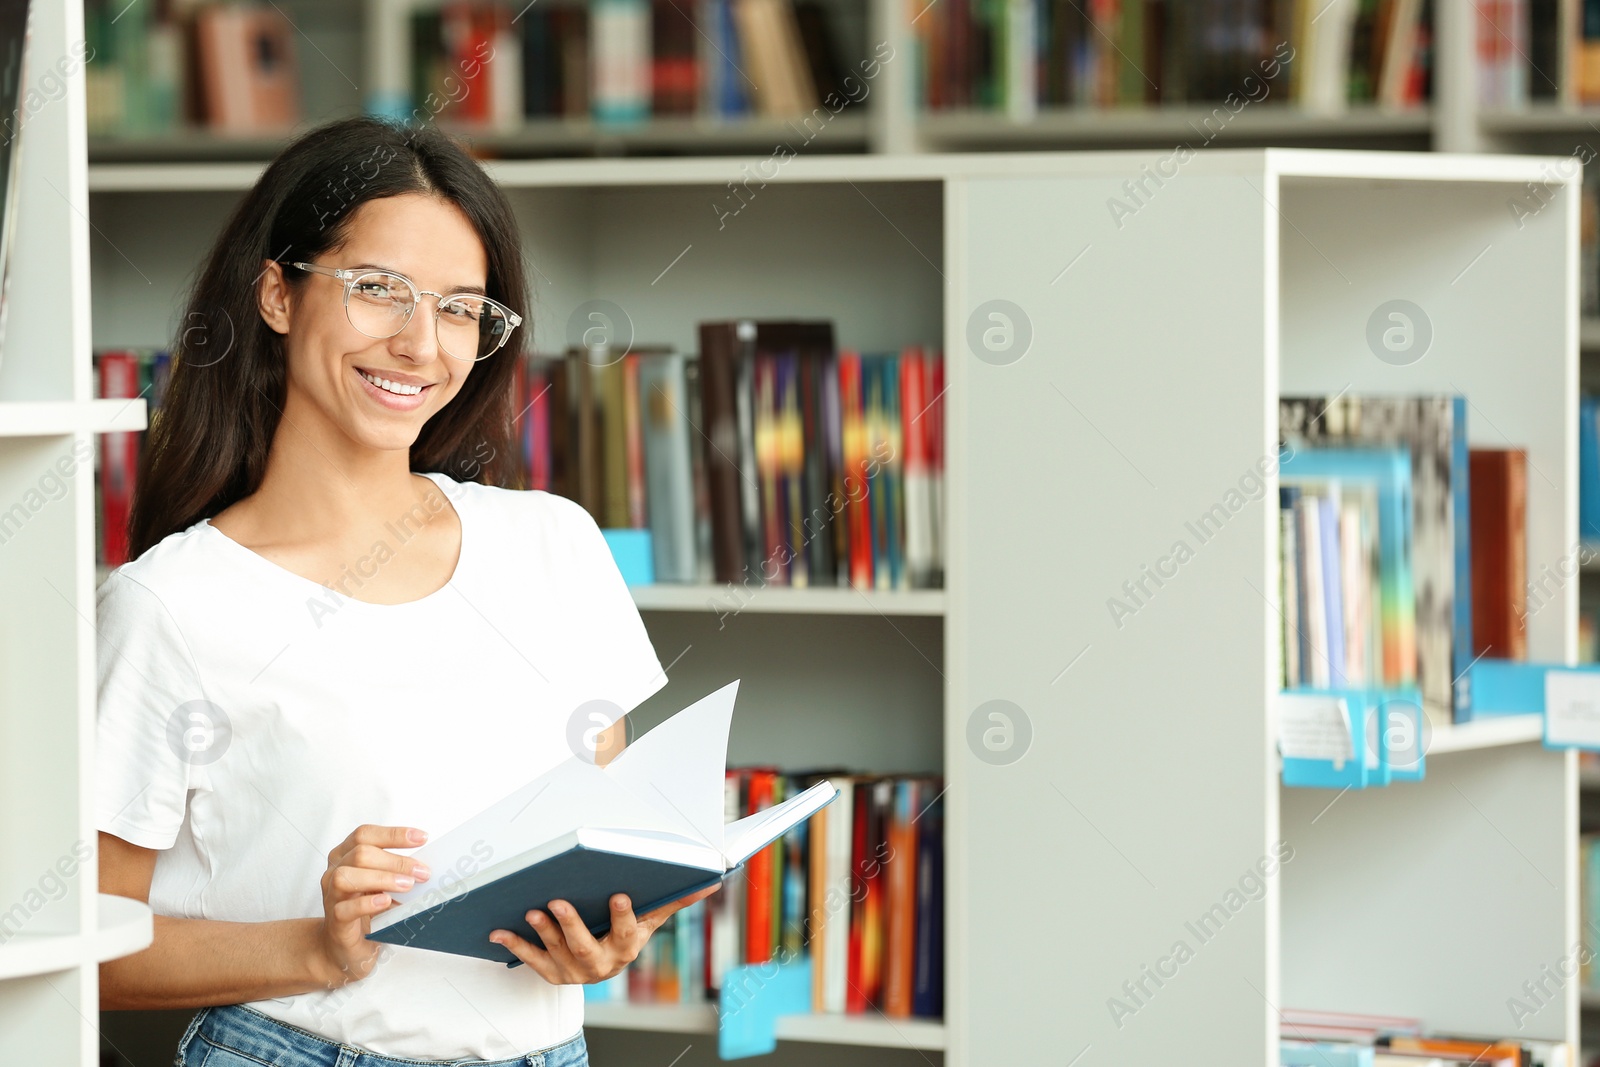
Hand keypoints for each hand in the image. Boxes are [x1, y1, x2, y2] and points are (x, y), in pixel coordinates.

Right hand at [314, 824, 430, 988]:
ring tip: (407, 885)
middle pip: (360, 854)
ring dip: (382, 878)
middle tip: (422, 872)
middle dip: (396, 861)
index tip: (422, 837)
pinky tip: (385, 901)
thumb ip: (396, 871)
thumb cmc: (366, 910)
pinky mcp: (335, 922)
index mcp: (345, 856)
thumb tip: (426, 866)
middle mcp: (334, 872)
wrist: (342, 946)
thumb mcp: (382, 884)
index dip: (393, 834)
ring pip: (347, 877)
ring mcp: (332, 897)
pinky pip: (344, 909)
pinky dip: (367, 903)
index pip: (365, 835)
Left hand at [489, 884, 720, 984]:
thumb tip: (711, 881)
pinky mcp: (552, 974)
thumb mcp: (649, 920)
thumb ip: (675, 900)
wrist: (601, 966)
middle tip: (558, 901)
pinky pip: (532, 960)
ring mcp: (574, 972)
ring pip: (556, 952)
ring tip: (532, 910)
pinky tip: (499, 930)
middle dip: (571, 924)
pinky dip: (516, 944)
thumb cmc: (625, 934)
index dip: (622, 916)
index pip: (628, 932)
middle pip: (585, 946)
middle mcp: (601, 965)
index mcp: (627, 948)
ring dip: (542, 931)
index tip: (618, 895)